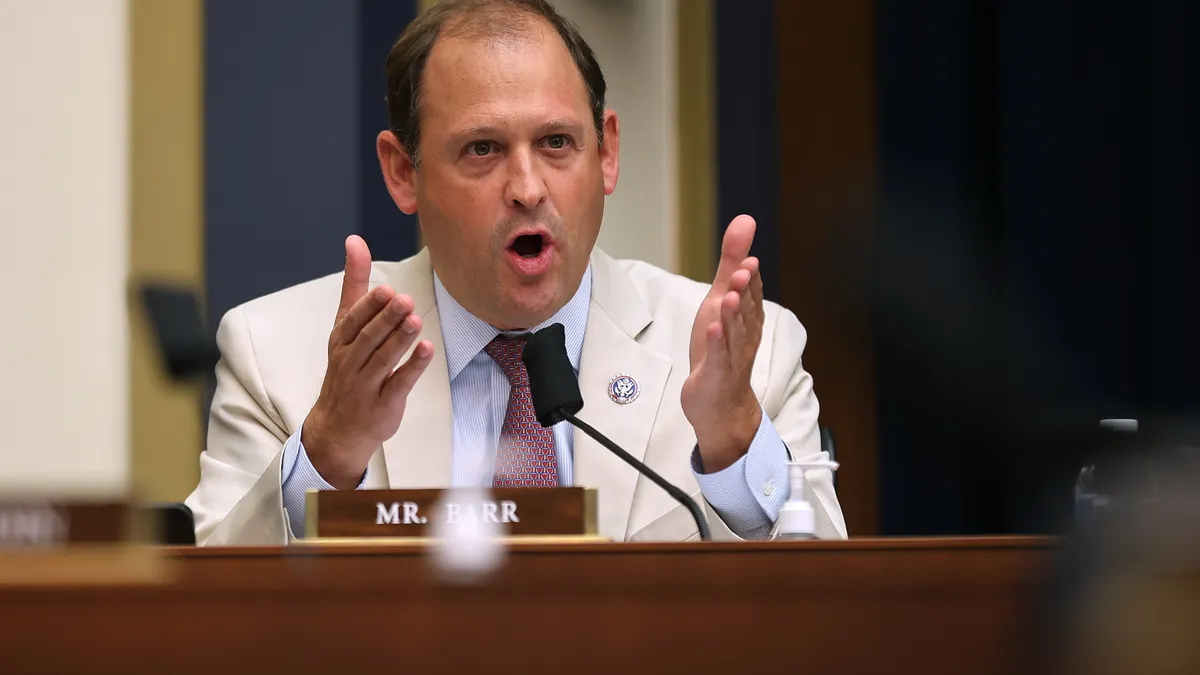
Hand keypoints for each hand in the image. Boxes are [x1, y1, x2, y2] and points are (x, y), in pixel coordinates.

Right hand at [301, 235, 434, 488]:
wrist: (338, 427)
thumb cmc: (347, 366)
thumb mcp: (345, 326)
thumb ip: (354, 284)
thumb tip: (355, 240)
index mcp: (341, 341)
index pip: (352, 320)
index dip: (369, 306)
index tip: (386, 289)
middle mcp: (349, 362)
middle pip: (367, 339)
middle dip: (385, 319)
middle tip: (404, 300)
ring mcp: (365, 385)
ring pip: (382, 360)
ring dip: (399, 340)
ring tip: (415, 320)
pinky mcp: (383, 404)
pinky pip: (398, 384)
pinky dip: (411, 367)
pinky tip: (426, 349)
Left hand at [681, 215, 764, 471]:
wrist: (719, 402)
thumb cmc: (720, 346)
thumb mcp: (722, 299)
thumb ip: (731, 262)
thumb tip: (745, 220)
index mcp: (747, 316)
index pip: (751, 293)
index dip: (749, 277)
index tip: (748, 259)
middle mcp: (744, 334)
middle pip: (746, 310)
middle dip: (745, 291)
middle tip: (742, 271)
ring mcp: (732, 356)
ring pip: (734, 333)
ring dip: (733, 315)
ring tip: (729, 296)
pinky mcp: (717, 374)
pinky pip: (719, 358)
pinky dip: (717, 344)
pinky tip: (712, 329)